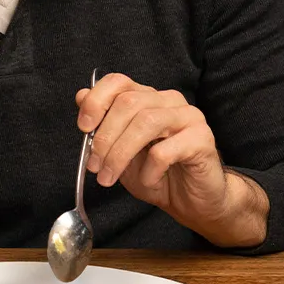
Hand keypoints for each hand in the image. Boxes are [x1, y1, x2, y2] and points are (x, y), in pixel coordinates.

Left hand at [76, 73, 232, 216]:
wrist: (191, 201)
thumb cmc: (156, 174)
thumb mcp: (120, 151)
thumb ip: (103, 125)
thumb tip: (81, 96)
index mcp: (147, 98)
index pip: (118, 82)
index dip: (96, 101)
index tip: (83, 128)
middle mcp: (169, 100)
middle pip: (128, 103)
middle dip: (104, 137)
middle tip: (94, 166)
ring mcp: (189, 116)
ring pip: (146, 122)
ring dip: (120, 154)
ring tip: (109, 177)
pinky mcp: (202, 139)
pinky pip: (166, 150)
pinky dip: (150, 170)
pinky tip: (150, 181)